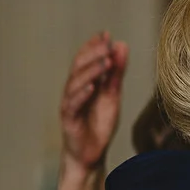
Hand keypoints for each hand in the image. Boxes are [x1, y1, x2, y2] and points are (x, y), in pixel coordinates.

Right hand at [59, 31, 127, 171]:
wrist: (91, 155)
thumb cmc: (99, 125)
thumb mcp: (112, 96)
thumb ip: (116, 73)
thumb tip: (121, 46)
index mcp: (83, 83)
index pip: (86, 59)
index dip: (94, 46)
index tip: (107, 34)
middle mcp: (74, 90)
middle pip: (79, 67)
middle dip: (93, 54)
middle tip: (107, 44)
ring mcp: (69, 104)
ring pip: (75, 83)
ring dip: (91, 72)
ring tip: (105, 62)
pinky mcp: (68, 120)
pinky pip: (73, 105)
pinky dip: (82, 95)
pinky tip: (92, 87)